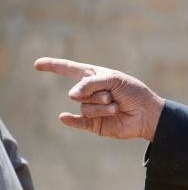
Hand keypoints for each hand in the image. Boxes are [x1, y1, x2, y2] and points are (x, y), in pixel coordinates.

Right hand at [35, 57, 165, 140]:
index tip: (37, 64)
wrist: (148, 114)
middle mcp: (90, 92)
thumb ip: (91, 83)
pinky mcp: (94, 124)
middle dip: (98, 93)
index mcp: (95, 77)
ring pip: (84, 107)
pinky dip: (71, 120)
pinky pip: (79, 122)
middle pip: (79, 92)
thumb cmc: (135, 93)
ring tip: (116, 107)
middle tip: (114, 96)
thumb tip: (71, 95)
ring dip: (102, 107)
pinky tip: (63, 117)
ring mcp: (91, 108)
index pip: (70, 69)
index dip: (54, 66)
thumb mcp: (114, 79)